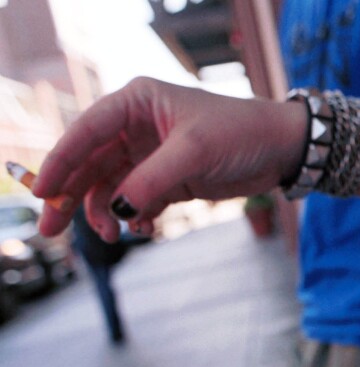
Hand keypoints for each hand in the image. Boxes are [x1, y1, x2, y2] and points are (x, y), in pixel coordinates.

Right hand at [33, 77, 304, 240]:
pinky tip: (144, 229)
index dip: (60, 162)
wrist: (280, 150)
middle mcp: (136, 128)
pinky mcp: (167, 181)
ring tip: (115, 233)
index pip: (86, 131)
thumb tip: (117, 210)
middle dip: (71, 197)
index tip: (42, 192)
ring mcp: (150, 156)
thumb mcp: (194, 152)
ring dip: (106, 213)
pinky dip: (135, 218)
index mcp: (136, 103)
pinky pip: (136, 202)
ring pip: (110, 188)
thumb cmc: (241, 133)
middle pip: (90, 164)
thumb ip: (152, 180)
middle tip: (52, 230)